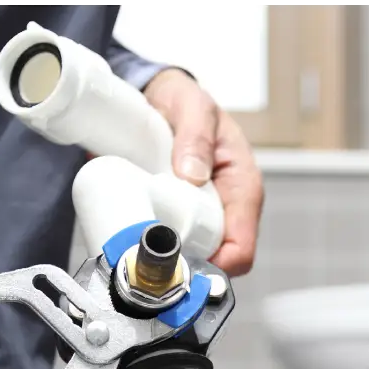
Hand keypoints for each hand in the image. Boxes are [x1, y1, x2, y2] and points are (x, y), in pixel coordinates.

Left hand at [142, 68, 263, 276]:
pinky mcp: (173, 218)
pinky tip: (126, 248)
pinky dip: (147, 252)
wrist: (156, 99)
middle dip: (184, 269)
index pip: (241, 244)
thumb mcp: (191, 106)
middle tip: (149, 264)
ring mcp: (196, 216)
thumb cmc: (183, 102)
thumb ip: (194, 135)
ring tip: (133, 256)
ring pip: (187, 258)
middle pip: (212, 261)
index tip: (183, 267)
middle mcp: (223, 208)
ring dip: (163, 264)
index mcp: (240, 185)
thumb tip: (193, 175)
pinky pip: (164, 246)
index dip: (217, 264)